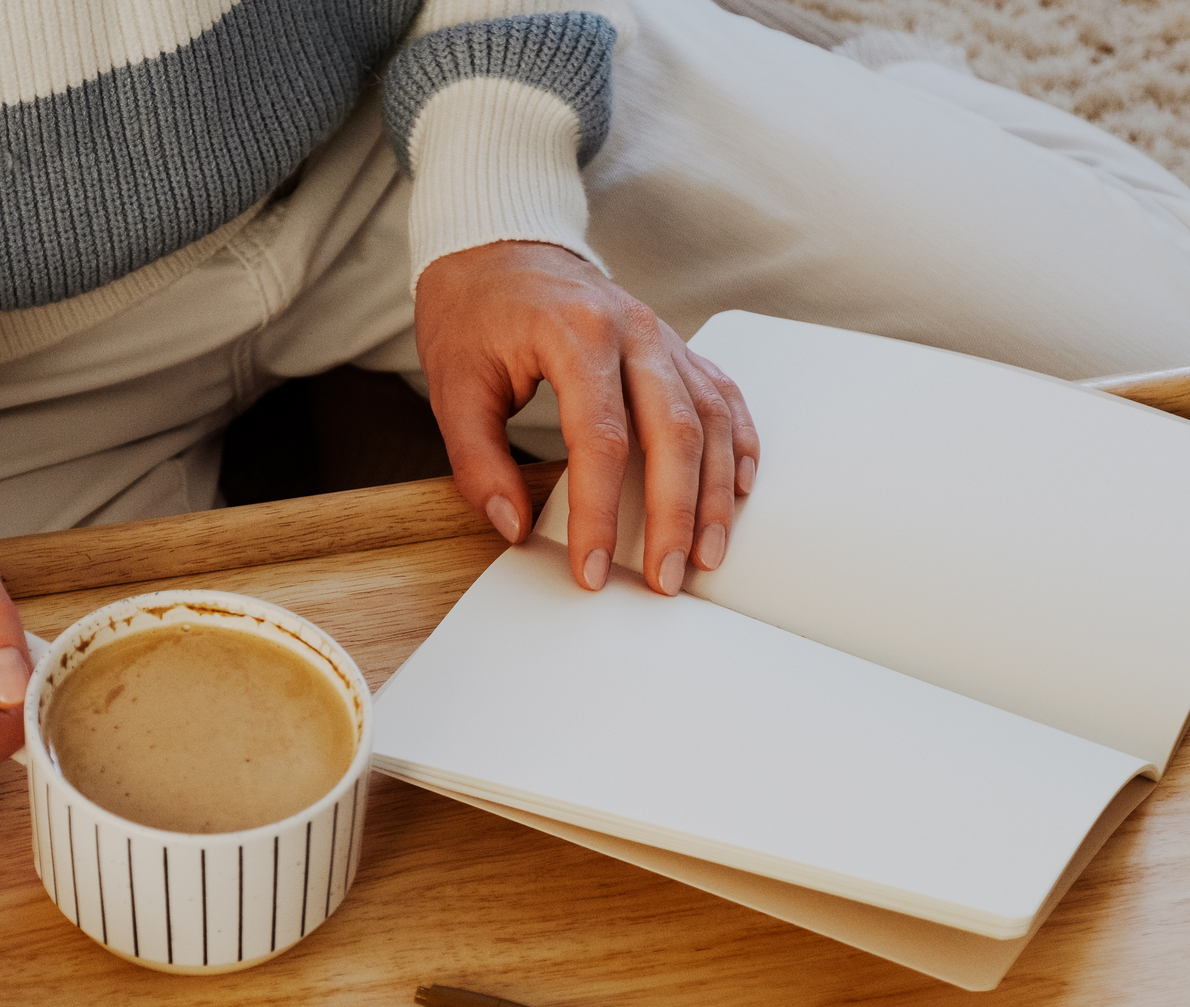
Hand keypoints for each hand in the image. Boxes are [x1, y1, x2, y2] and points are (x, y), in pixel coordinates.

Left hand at [414, 241, 759, 594]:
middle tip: (667, 579)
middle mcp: (634, 331)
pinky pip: (722, 396)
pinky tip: (736, 490)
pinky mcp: (676, 346)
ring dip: (713, 494)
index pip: (600, 440)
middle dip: (674, 516)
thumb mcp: (453, 385)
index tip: (591, 569)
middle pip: (673, 433)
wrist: (500, 244)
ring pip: (710, 419)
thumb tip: (512, 527)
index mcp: (576, 334)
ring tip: (709, 554)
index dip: (599, 513)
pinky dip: (736, 444)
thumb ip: (477, 460)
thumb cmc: (474, 312)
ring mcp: (664, 336)